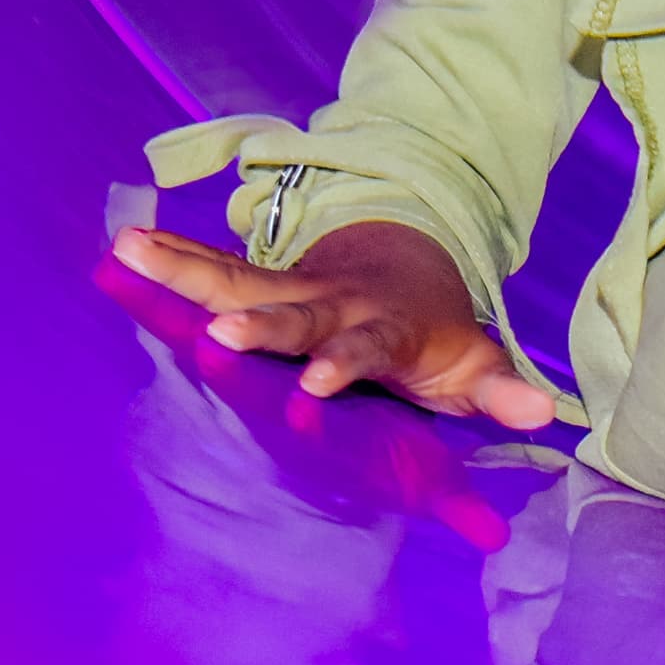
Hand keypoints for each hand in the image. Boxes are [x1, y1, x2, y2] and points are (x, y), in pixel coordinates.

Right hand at [112, 219, 559, 430]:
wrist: (409, 268)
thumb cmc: (436, 336)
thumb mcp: (475, 366)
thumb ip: (502, 392)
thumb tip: (546, 414)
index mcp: (384, 327)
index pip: (365, 346)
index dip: (345, 360)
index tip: (321, 380)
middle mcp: (332, 301)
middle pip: (293, 311)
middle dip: (260, 322)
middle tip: (221, 333)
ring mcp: (291, 287)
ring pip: (237, 278)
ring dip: (186, 268)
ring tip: (129, 251)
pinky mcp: (258, 284)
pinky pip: (208, 270)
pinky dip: (166, 260)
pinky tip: (118, 250)